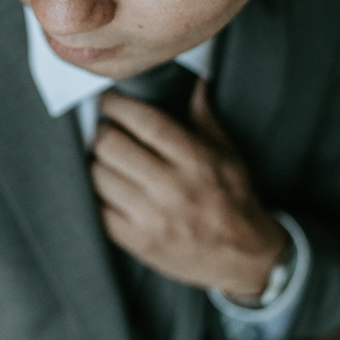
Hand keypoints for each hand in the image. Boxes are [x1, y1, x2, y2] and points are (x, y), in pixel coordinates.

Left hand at [92, 79, 287, 297]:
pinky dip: (94, 194)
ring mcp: (152, 219)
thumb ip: (204, 116)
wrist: (244, 259)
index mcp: (195, 161)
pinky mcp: (138, 243)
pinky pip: (97, 209)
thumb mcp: (228, 154)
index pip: (145, 122)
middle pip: (112, 146)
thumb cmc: (234, 199)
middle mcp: (172, 189)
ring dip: (94, 161)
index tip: (108, 100)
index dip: (118, 106)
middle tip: (104, 129)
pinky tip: (103, 186)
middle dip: (102, 131)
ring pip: (98, 176)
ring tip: (103, 157)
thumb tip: (194, 80)